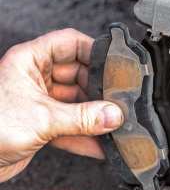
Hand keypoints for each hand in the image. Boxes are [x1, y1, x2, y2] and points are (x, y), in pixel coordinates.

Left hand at [0, 29, 122, 182]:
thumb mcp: (42, 119)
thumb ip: (82, 118)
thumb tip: (113, 115)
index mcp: (30, 61)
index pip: (70, 43)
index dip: (95, 51)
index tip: (116, 66)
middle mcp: (36, 78)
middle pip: (80, 75)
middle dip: (100, 91)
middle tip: (119, 104)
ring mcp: (40, 101)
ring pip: (79, 102)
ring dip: (97, 117)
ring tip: (115, 127)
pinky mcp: (42, 124)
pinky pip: (72, 126)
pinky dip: (87, 137)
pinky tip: (103, 146)